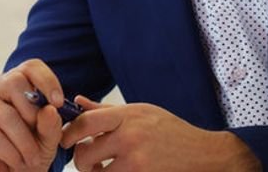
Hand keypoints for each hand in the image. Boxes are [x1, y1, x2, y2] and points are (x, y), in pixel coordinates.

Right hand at [0, 59, 66, 171]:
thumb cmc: (25, 155)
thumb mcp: (47, 142)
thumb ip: (51, 126)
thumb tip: (48, 109)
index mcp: (15, 86)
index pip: (30, 67)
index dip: (46, 80)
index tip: (58, 103)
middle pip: (14, 82)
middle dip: (32, 114)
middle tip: (39, 140)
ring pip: (5, 114)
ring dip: (24, 142)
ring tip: (31, 159)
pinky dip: (10, 152)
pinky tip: (15, 161)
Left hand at [59, 97, 258, 171]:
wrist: (202, 152)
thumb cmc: (169, 129)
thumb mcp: (139, 111)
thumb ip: (106, 111)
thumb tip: (78, 102)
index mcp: (127, 116)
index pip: (84, 122)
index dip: (68, 133)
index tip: (65, 139)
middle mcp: (130, 137)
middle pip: (84, 152)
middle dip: (79, 159)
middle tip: (85, 159)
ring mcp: (137, 161)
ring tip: (100, 169)